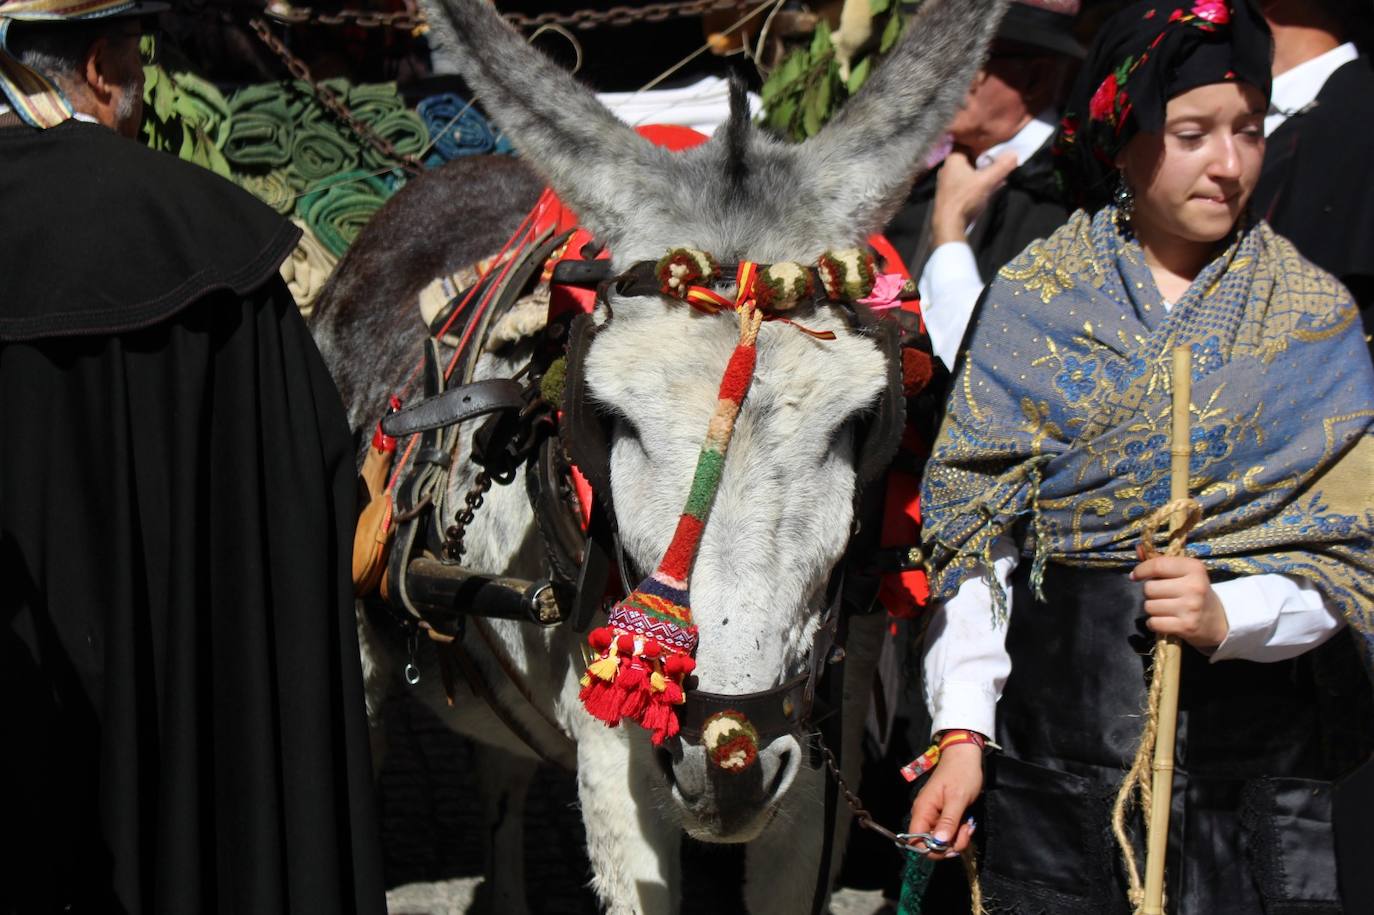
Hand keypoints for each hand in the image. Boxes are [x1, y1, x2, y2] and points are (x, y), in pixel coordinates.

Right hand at [907, 742, 982, 858]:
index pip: (915, 840)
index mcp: (923, 810)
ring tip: (968, 825)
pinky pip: (949, 832)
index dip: (930, 849)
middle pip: (931, 843)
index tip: (949, 846)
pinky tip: (967, 822)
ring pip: (942, 840)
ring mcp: (935, 815)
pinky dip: (959, 832)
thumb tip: (939, 843)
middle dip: (950, 844)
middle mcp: (925, 815)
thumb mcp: (958, 798)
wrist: (965, 756)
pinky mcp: (944, 815)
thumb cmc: (961, 774)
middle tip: (965, 832)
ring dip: (958, 838)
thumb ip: (948, 821)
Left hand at [930, 150, 1018, 246]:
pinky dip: (977, 183)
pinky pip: (966, 184)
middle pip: (968, 158)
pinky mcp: (951, 195)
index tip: (992, 143)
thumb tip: (1014, 154)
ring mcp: (948, 183)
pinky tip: (989, 187)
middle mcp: (947, 169)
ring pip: (968, 172)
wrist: (949, 224)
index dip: (978, 142)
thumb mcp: (987, 180)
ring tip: (997, 173)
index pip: (965, 143)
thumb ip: (1001, 167)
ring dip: (981, 173)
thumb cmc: (965, 198)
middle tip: (998, 158)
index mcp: (953, 160)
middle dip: (982, 159)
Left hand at [1130, 551, 1228, 651]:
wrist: (1217, 620)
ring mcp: (1191, 608)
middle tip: (1162, 595)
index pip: (1158, 565)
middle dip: (1150, 592)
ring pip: (1149, 606)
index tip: (1135, 575)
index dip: (1141, 570)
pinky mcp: (1186, 626)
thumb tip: (1139, 548)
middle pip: (1149, 588)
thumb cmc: (1194, 592)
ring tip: (1166, 608)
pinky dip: (1154, 623)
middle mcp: (1194, 587)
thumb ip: (1160, 561)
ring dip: (1152, 608)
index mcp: (1194, 568)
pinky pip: (1154, 622)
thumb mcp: (1184, 573)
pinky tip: (1165, 620)